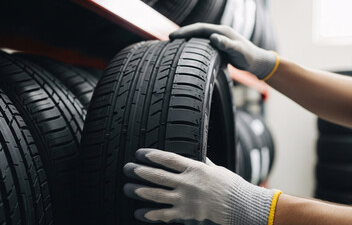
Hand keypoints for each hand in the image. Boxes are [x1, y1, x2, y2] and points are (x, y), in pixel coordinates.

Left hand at [123, 148, 279, 224]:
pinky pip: (166, 214)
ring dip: (141, 191)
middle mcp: (187, 182)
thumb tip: (198, 155)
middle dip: (141, 172)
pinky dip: (152, 214)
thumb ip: (204, 163)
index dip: (153, 155)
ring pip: (158, 194)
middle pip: (158, 176)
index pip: (169, 159)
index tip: (141, 153)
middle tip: (128, 168)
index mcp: (194, 168)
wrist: (240, 205)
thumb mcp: (217, 169)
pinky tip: (141, 213)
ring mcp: (185, 199)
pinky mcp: (186, 213)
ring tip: (128, 189)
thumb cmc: (231, 185)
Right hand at [170, 23, 278, 79]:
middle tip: (169, 39)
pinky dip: (193, 48)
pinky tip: (187, 54)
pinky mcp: (218, 48)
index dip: (185, 31)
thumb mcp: (238, 52)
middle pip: (197, 32)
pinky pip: (202, 46)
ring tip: (174, 46)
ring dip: (187, 41)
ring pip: (199, 39)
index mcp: (221, 31)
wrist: (257, 62)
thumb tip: (213, 38)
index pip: (199, 28)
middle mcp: (219, 34)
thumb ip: (227, 45)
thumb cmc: (249, 57)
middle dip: (183, 34)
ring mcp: (218, 40)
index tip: (173, 36)